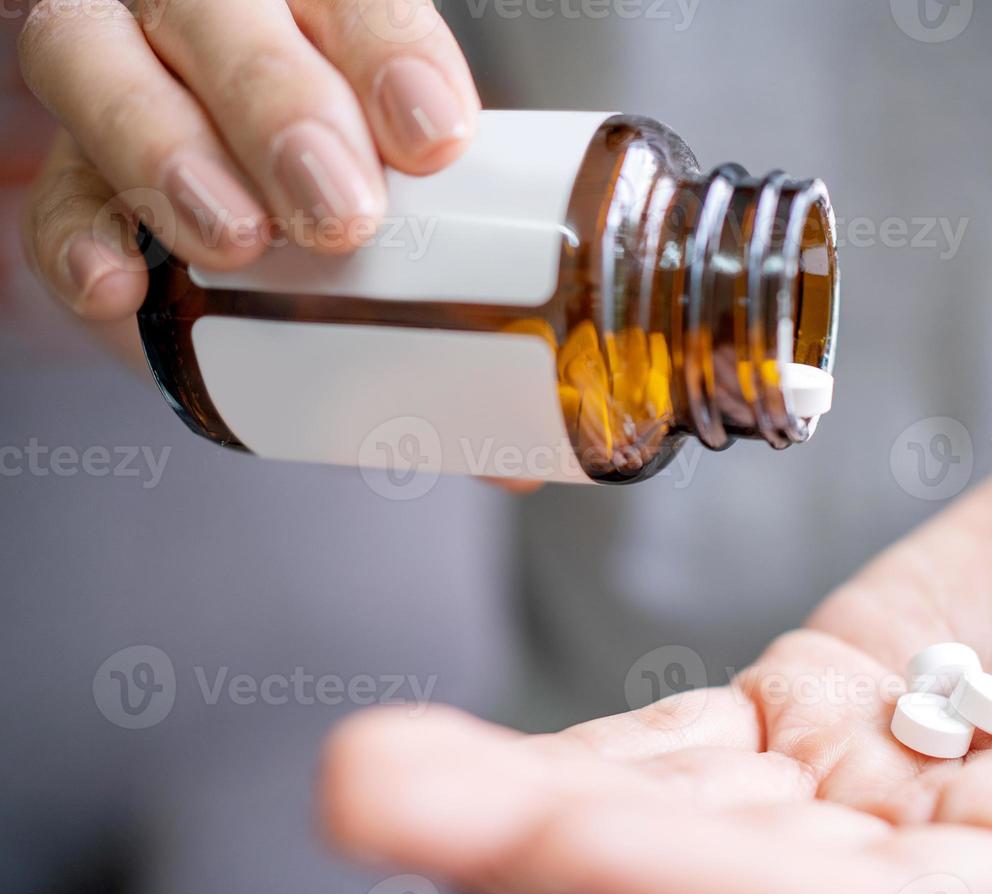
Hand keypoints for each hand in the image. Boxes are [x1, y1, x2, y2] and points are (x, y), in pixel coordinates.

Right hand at [17, 0, 478, 320]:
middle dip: (277, 104)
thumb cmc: (360, 181)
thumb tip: (529, 349)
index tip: (431, 136)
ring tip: (236, 239)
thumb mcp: (418, 176)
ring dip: (165, 150)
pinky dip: (76, 234)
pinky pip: (50, 185)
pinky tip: (119, 282)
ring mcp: (118, 66)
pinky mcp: (69, 164)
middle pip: (213, 7)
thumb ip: (452, 210)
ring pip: (92, 57)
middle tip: (338, 209)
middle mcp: (204, 8)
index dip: (387, 50)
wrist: (271, 229)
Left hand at [319, 436, 991, 893]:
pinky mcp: (806, 710)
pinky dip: (583, 746)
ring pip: (671, 813)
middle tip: (378, 794)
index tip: (560, 833)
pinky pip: (681, 745)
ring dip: (522, 793)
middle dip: (552, 845)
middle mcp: (909, 872)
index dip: (709, 892)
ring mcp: (844, 793)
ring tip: (372, 768)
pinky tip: (461, 747)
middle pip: (713, 883)